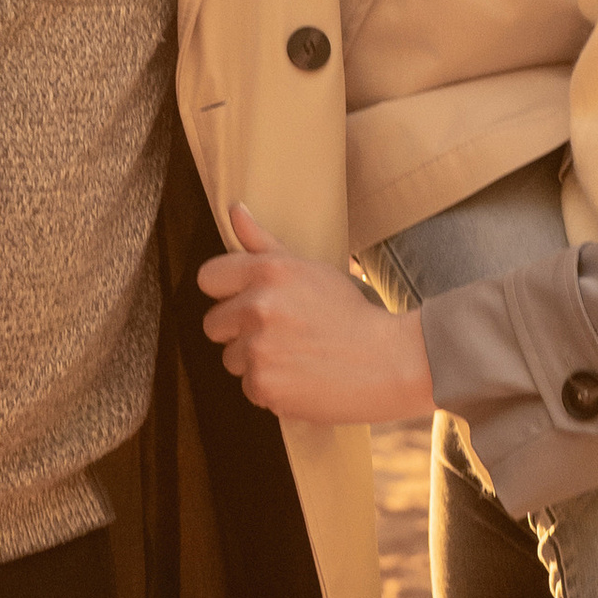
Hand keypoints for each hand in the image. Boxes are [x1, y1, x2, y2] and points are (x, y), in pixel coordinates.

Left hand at [197, 203, 436, 423]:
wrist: (389, 361)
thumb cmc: (350, 312)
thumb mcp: (309, 269)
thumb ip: (262, 242)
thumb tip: (233, 209)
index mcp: (267, 271)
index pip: (208, 278)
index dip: (226, 293)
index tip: (248, 302)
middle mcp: (257, 307)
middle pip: (214, 324)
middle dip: (239, 331)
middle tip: (281, 333)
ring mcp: (258, 349)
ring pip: (231, 359)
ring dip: (256, 362)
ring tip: (296, 357)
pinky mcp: (264, 386)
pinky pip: (249, 388)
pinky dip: (271, 389)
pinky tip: (301, 379)